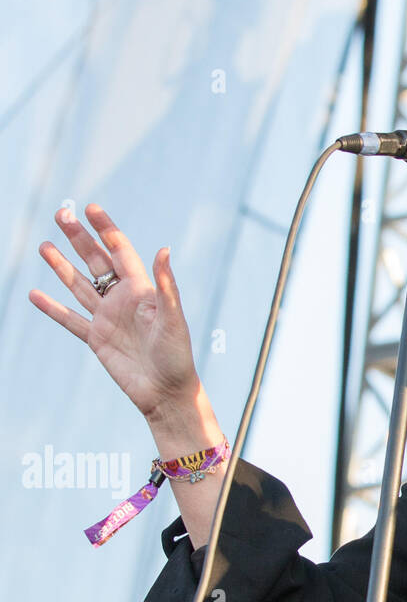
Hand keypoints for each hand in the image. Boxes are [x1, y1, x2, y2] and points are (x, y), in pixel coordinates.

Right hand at [28, 203, 199, 422]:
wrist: (166, 393)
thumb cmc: (176, 356)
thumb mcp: (173, 319)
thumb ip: (166, 285)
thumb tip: (164, 250)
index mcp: (142, 291)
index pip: (120, 252)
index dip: (106, 230)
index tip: (91, 208)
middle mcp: (123, 300)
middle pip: (96, 262)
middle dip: (79, 238)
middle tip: (60, 214)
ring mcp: (107, 319)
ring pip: (80, 286)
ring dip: (62, 266)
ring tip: (44, 245)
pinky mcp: (97, 340)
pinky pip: (70, 320)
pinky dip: (52, 309)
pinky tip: (34, 295)